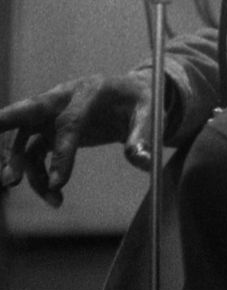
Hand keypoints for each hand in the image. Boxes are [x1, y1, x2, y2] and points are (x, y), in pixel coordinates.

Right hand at [0, 71, 154, 206]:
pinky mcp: (48, 128)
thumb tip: (142, 162)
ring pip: (23, 139)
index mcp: (89, 91)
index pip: (69, 122)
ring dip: (23, 169)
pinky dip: (37, 174)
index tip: (58, 183)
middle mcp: (63, 98)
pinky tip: (52, 195)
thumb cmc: (140, 99)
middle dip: (3, 126)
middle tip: (0, 160)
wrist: (131, 92)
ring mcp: (51, 113)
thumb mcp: (150, 111)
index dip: (62, 152)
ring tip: (49, 198)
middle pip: (25, 111)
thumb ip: (143, 135)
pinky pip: (32, 152)